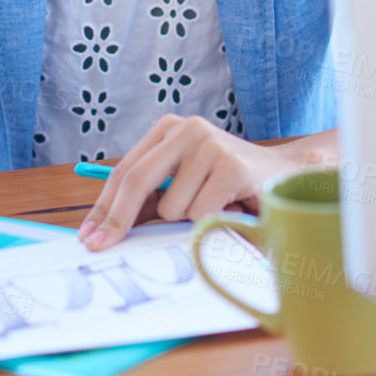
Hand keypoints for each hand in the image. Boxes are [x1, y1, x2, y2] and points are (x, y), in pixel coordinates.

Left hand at [76, 116, 302, 250]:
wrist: (286, 176)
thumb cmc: (227, 186)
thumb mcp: (182, 186)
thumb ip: (148, 202)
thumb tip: (106, 230)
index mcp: (168, 129)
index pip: (124, 171)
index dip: (103, 207)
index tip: (89, 236)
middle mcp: (187, 129)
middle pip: (136, 181)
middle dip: (117, 220)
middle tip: (101, 247)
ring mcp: (211, 144)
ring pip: (172, 207)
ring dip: (188, 220)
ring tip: (213, 208)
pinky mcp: (232, 165)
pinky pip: (200, 212)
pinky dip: (211, 221)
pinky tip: (230, 206)